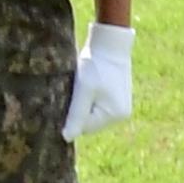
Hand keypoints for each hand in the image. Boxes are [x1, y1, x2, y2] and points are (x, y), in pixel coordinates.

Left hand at [62, 23, 132, 140]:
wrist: (109, 44)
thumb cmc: (96, 66)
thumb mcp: (83, 90)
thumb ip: (76, 115)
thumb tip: (67, 138)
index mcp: (115, 115)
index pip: (85, 127)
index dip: (70, 116)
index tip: (62, 98)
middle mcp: (121, 114)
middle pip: (89, 121)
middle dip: (76, 110)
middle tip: (70, 90)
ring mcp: (120, 105)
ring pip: (91, 112)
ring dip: (81, 102)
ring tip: (79, 84)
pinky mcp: (116, 96)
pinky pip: (96, 103)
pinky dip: (87, 97)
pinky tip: (84, 83)